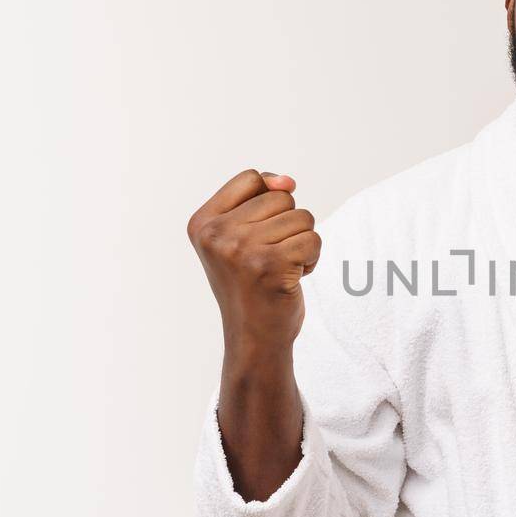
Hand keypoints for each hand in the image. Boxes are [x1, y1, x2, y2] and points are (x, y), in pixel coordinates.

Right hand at [187, 169, 320, 348]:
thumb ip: (261, 198)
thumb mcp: (242, 235)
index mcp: (202, 223)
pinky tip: (293, 278)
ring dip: (301, 243)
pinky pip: (313, 239)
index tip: (260, 233)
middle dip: (288, 226)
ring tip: (281, 268)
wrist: (253, 337)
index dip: (269, 201)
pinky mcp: (270, 266)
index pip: (251, 178)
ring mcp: (241, 250)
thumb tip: (288, 181)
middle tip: (270, 258)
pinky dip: (312, 258)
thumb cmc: (251, 284)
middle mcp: (216, 234)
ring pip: (302, 217)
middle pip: (281, 197)